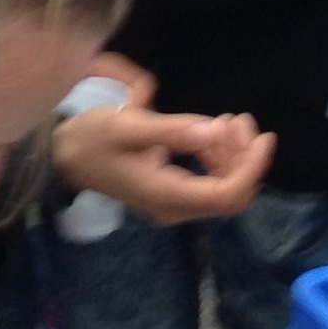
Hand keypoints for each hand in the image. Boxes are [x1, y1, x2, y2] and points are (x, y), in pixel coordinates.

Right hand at [54, 59, 275, 224]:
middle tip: (238, 120)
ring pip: (223, 187)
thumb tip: (214, 131)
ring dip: (234, 155)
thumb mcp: (127, 127)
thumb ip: (171, 130)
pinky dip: (218, 156)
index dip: (252, 167)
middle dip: (244, 157)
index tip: (264, 136)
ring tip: (228, 121)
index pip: (228, 193)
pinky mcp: (171, 192)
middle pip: (231, 192)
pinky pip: (209, 181)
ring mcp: (174, 203)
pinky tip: (213, 130)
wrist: (63, 158)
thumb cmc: (91, 140)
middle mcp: (175, 207)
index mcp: (167, 195)